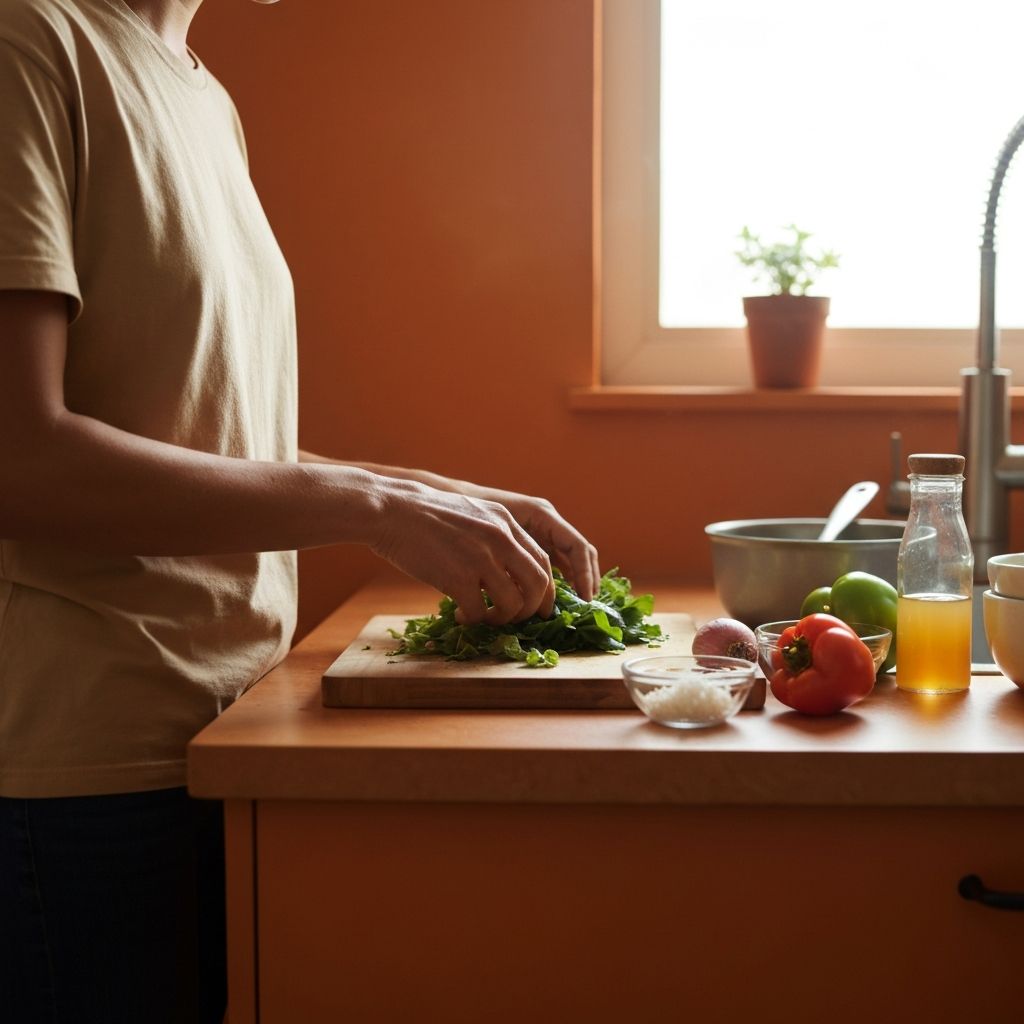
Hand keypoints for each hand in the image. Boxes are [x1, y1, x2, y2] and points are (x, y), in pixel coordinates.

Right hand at [370, 480, 555, 624]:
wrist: (392, 510)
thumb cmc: (426, 515)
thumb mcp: (473, 514)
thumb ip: (495, 536)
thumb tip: (508, 570)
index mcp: (506, 522)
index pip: (542, 561)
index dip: (545, 589)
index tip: (537, 606)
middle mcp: (501, 539)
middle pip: (537, 584)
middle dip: (531, 609)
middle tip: (515, 619)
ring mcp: (481, 558)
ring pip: (513, 604)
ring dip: (501, 619)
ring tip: (484, 618)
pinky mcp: (458, 577)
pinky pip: (479, 612)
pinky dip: (472, 621)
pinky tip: (459, 615)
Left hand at [469, 488, 600, 600]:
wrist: (447, 504)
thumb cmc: (467, 515)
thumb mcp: (493, 533)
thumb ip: (512, 555)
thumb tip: (523, 589)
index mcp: (542, 515)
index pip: (577, 546)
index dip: (585, 573)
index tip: (585, 598)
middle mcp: (547, 522)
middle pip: (580, 552)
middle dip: (586, 579)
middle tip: (585, 606)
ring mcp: (541, 531)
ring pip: (569, 558)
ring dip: (575, 581)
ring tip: (575, 607)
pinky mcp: (531, 542)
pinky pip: (553, 562)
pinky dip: (556, 580)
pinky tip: (550, 600)